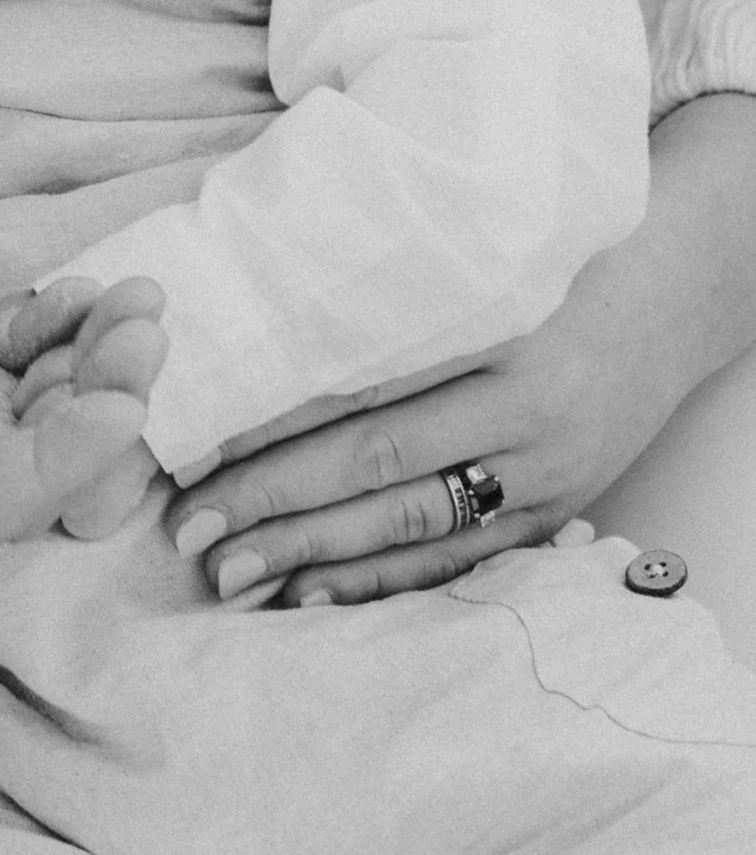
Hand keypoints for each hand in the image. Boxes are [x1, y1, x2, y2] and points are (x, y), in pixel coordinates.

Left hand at [166, 229, 692, 608]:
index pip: (358, 384)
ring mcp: (542, 472)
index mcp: (488, 329)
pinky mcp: (552, 513)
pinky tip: (311, 596)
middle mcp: (520, 409)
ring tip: (230, 574)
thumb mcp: (466, 258)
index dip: (270, 420)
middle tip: (191, 529)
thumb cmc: (539, 261)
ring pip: (412, 525)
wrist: (666, 297)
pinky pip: (457, 560)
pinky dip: (381, 583)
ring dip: (313, 555)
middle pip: (377, 464)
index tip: (188, 443)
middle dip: (274, 501)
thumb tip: (242, 311)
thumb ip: (373, 288)